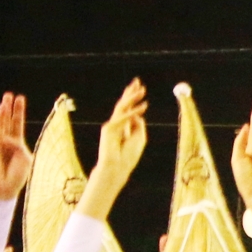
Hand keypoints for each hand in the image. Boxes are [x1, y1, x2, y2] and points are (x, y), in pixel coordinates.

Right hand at [0, 92, 33, 201]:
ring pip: (1, 126)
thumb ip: (18, 146)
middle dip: (9, 108)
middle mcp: (7, 142)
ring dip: (3, 114)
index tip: (20, 98)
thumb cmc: (18, 175)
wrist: (6, 188)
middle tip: (10, 94)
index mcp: (18, 144)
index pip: (17, 124)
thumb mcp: (25, 158)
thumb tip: (6, 139)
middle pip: (8, 121)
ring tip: (4, 102)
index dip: (18, 112)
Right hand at [76, 80, 148, 221]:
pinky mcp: (109, 130)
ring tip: (141, 90)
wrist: (117, 169)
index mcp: (123, 126)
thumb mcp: (139, 137)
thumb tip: (137, 113)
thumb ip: (138, 124)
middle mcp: (116, 124)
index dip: (133, 97)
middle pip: (123, 104)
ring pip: (122, 108)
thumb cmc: (128, 157)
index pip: (128, 108)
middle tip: (138, 82)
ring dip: (132, 98)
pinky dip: (133, 112)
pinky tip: (142, 106)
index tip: (140, 87)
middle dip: (131, 93)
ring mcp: (111, 126)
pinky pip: (123, 118)